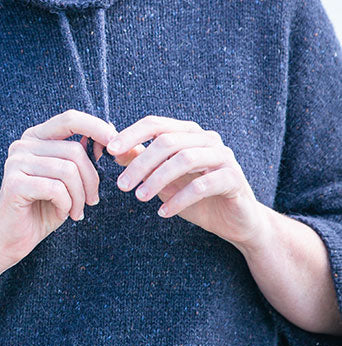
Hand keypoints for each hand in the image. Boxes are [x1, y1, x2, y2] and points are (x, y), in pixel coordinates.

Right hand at [0, 109, 117, 275]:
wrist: (12, 238)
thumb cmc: (43, 208)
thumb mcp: (68, 180)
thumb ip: (81, 157)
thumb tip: (110, 136)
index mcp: (35, 138)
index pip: (70, 119)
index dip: (97, 128)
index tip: (117, 149)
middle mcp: (22, 145)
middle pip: (74, 151)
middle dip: (92, 179)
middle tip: (92, 201)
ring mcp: (16, 162)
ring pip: (68, 171)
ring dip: (80, 196)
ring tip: (78, 211)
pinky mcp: (14, 183)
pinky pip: (56, 189)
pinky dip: (67, 204)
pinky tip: (63, 213)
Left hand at [106, 115, 264, 246]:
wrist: (236, 221)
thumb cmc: (196, 198)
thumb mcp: (164, 180)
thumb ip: (143, 162)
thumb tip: (114, 151)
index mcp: (189, 133)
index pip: (156, 124)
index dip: (131, 134)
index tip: (109, 150)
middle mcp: (207, 139)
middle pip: (168, 141)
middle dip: (140, 163)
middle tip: (121, 185)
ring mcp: (223, 157)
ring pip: (185, 159)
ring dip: (157, 179)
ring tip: (139, 197)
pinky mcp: (234, 179)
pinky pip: (203, 185)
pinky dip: (180, 199)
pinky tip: (164, 212)